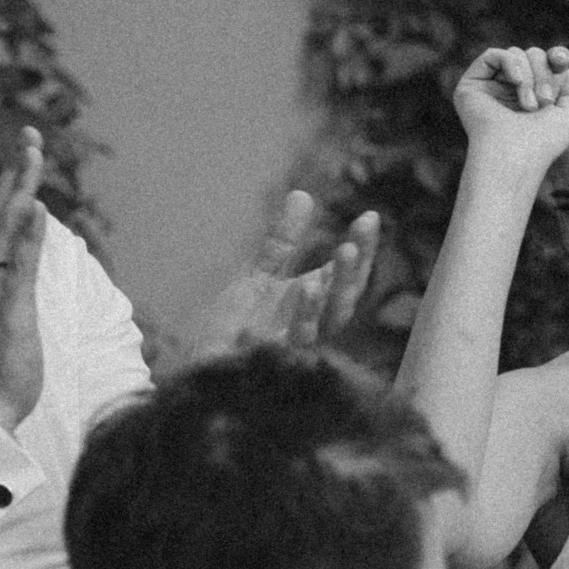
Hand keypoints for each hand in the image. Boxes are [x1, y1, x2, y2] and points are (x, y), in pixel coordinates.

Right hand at [0, 125, 47, 432]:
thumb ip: (13, 272)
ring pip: (5, 233)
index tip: (25, 145)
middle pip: (0, 213)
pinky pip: (16, 269)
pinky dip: (25, 238)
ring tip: (31, 158)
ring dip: (19, 192)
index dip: (11, 178)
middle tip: (30, 135)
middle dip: (16, 172)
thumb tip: (22, 245)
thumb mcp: (8, 305)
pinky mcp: (9, 313)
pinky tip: (36, 211)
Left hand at [184, 192, 381, 357]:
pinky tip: (308, 287)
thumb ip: (282, 243)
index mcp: (312, 309)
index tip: (370, 216)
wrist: (199, 375)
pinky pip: (296, 342)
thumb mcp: (258, 280)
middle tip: (360, 234)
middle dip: (353, 269)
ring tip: (344, 251)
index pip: (345, 279)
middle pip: (344, 301)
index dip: (361, 250)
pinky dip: (304, 315)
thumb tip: (303, 193)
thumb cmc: (232, 334)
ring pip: (327, 323)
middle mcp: (310, 330)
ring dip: (336, 289)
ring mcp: (294, 350)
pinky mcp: (273, 365)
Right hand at [453, 45, 568, 173]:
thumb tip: (558, 60)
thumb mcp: (568, 113)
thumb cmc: (542, 143)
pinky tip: (515, 82)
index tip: (562, 60)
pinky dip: (510, 63)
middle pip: (533, 55)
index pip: (544, 63)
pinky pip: (493, 54)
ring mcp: (489, 88)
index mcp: (530, 97)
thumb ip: (568, 85)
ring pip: (516, 54)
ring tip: (529, 106)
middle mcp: (509, 92)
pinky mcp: (471, 85)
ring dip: (529, 77)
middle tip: (544, 101)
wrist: (515, 157)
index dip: (555, 57)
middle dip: (544, 73)